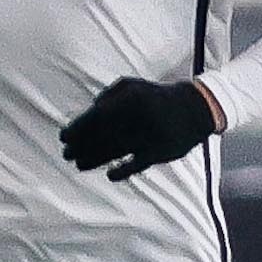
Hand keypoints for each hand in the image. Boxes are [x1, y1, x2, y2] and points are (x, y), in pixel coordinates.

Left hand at [60, 77, 221, 179]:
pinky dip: (122, 171)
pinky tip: (110, 175)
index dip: (76, 129)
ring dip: (93, 160)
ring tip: (79, 165)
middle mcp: (138, 118)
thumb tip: (91, 108)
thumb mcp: (134, 85)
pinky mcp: (160, 152)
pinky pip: (137, 165)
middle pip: (101, 136)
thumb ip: (109, 94)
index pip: (95, 117)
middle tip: (67, 154)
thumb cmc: (158, 97)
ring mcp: (149, 136)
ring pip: (115, 152)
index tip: (63, 138)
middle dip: (80, 147)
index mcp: (130, 100)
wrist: (197, 108)